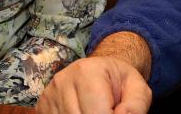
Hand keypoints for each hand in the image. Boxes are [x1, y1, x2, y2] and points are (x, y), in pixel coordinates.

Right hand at [36, 56, 151, 113]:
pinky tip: (82, 112)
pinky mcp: (42, 106)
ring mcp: (50, 94)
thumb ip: (135, 106)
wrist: (102, 70)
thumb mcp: (137, 88)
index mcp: (87, 71)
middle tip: (107, 111)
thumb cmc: (120, 81)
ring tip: (95, 110)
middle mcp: (63, 80)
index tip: (116, 113)